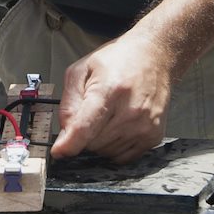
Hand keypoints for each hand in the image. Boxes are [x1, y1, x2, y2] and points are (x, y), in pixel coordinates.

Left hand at [52, 34, 174, 161]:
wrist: (153, 56)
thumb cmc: (119, 60)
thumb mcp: (82, 70)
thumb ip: (69, 101)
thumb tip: (65, 131)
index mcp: (110, 90)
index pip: (85, 127)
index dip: (69, 144)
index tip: (59, 152)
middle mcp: (130, 110)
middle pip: (93, 143)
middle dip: (83, 134)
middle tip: (91, 114)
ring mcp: (144, 125)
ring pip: (106, 152)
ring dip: (99, 140)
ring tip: (108, 115)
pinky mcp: (153, 136)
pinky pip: (122, 157)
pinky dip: (114, 146)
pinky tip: (117, 126)